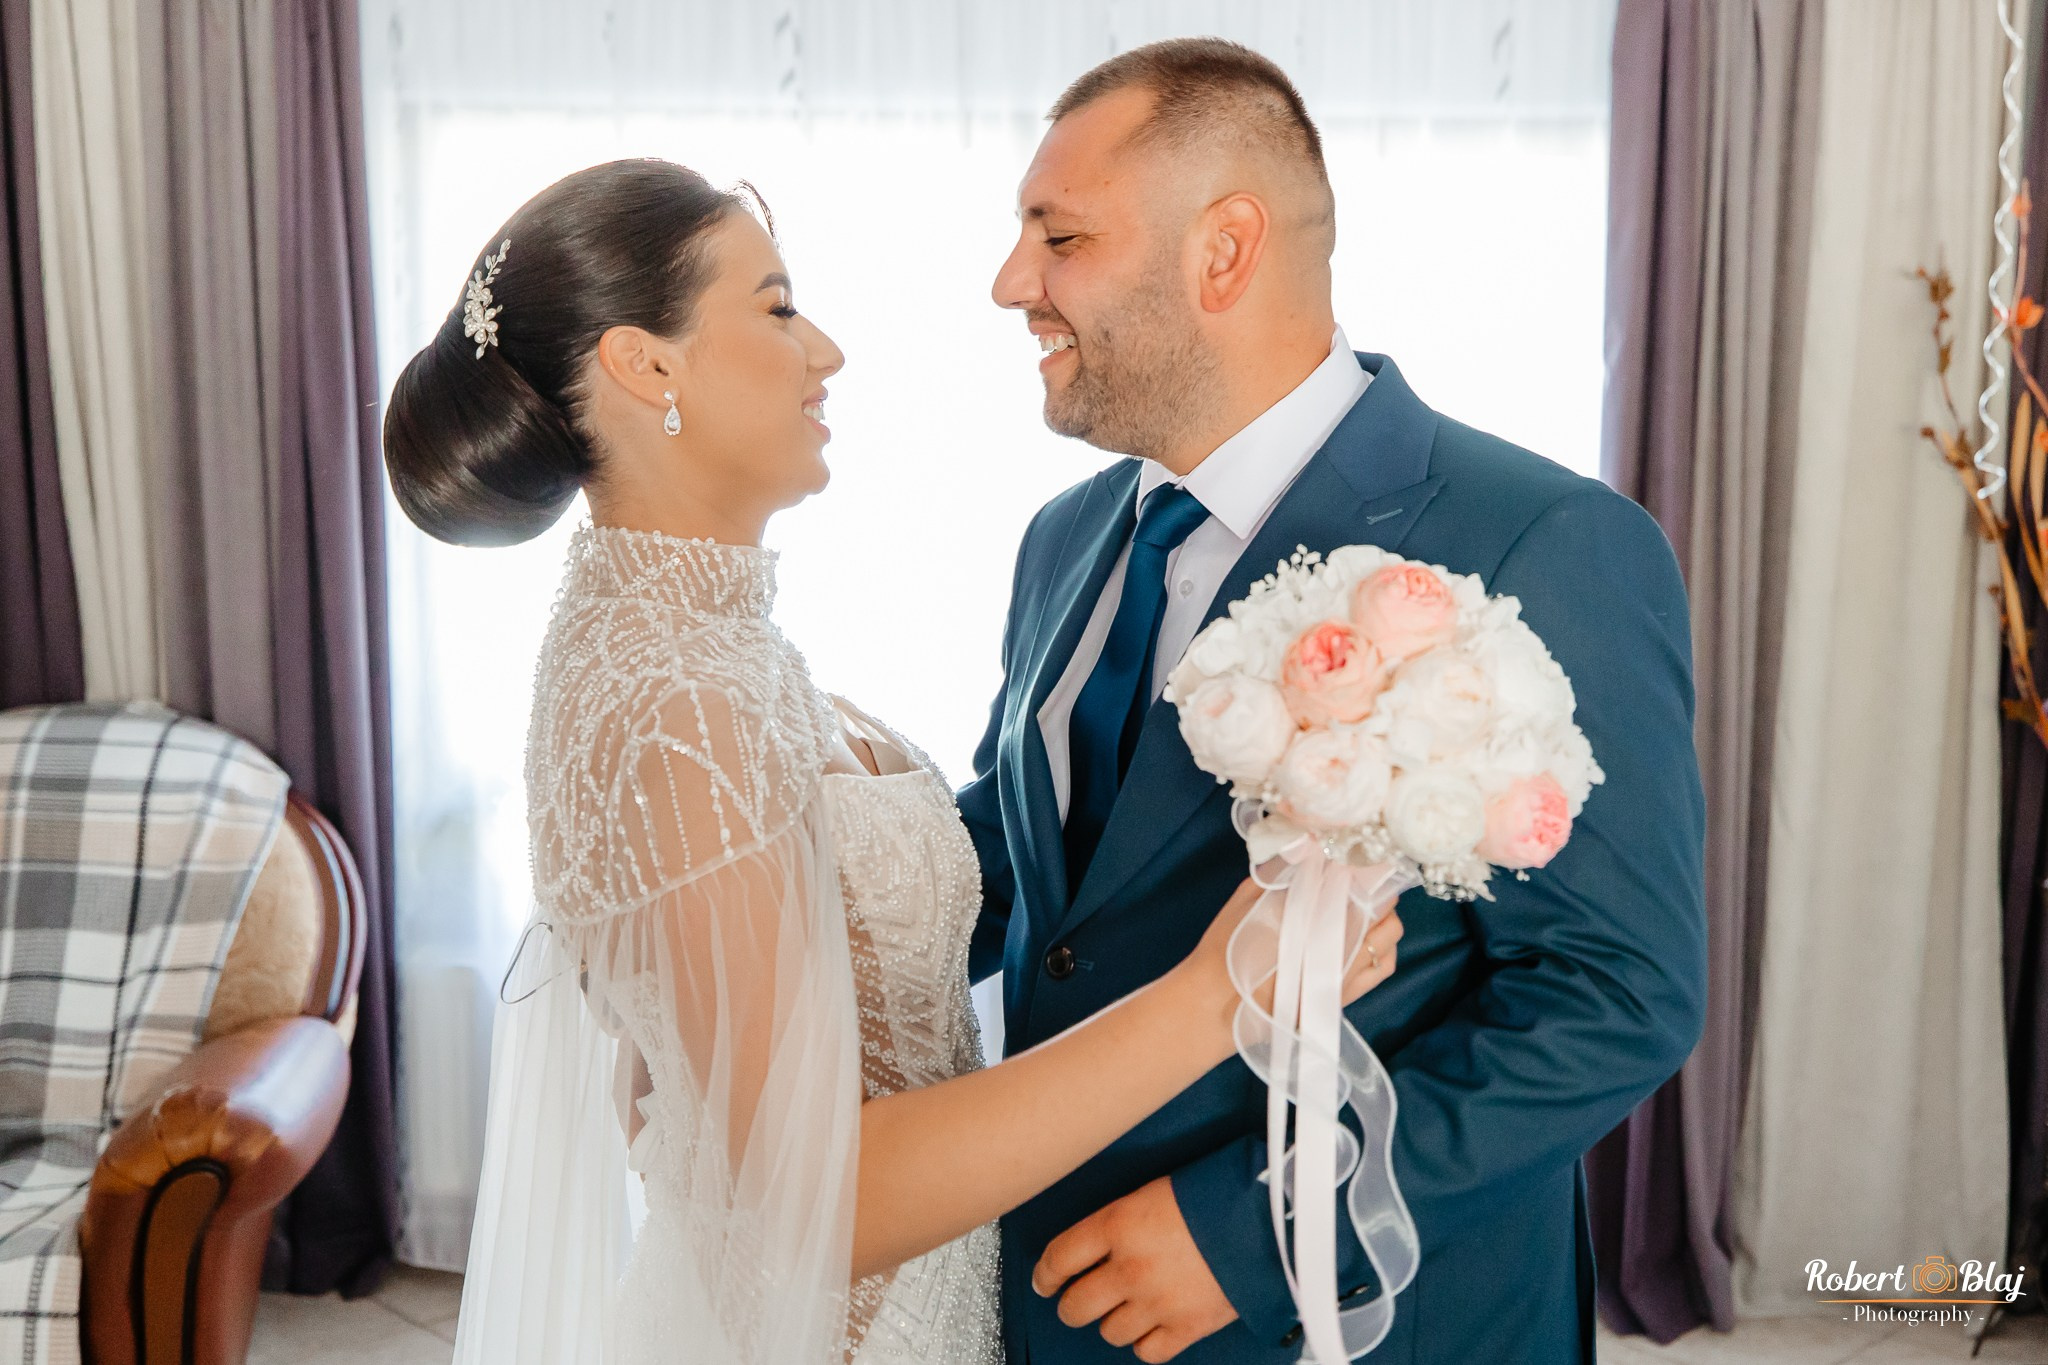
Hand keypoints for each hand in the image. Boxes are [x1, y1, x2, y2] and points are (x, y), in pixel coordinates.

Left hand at [1032, 1175, 1237, 1361]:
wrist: (1267, 1218)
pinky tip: (1151, 1324)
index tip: (1044, 1281)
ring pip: (1109, 1333)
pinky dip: (1146, 1341)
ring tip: (1124, 1307)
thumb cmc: (1214, 1195)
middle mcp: (1130, 1268)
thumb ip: (1119, 1222)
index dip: (1045, 1274)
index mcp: (1117, 1225)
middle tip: (1076, 1299)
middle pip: (1075, 1307)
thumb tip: (1096, 1244)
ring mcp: (1157, 1302)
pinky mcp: (1186, 1327)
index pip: (1059, 1258)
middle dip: (1072, 1304)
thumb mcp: (1152, 1192)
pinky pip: (1147, 1352)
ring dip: (1112, 1321)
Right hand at [1173, 877, 1405, 1046]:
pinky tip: (1370, 940)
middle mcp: (1343, 943)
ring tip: (1370, 907)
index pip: (1364, 882)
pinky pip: (1382, 967)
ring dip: (1386, 916)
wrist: (1219, 1005)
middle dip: (1379, 888)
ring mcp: (1350, 972)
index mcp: (1319, 914)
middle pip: (1384, 907)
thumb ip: (1281, 873)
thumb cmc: (1229, 949)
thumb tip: (1307, 848)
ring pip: (1390, 936)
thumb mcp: (1247, 898)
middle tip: (1365, 877)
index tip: (1362, 854)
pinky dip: (1385, 948)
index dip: (1369, 866)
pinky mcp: (1347, 994)